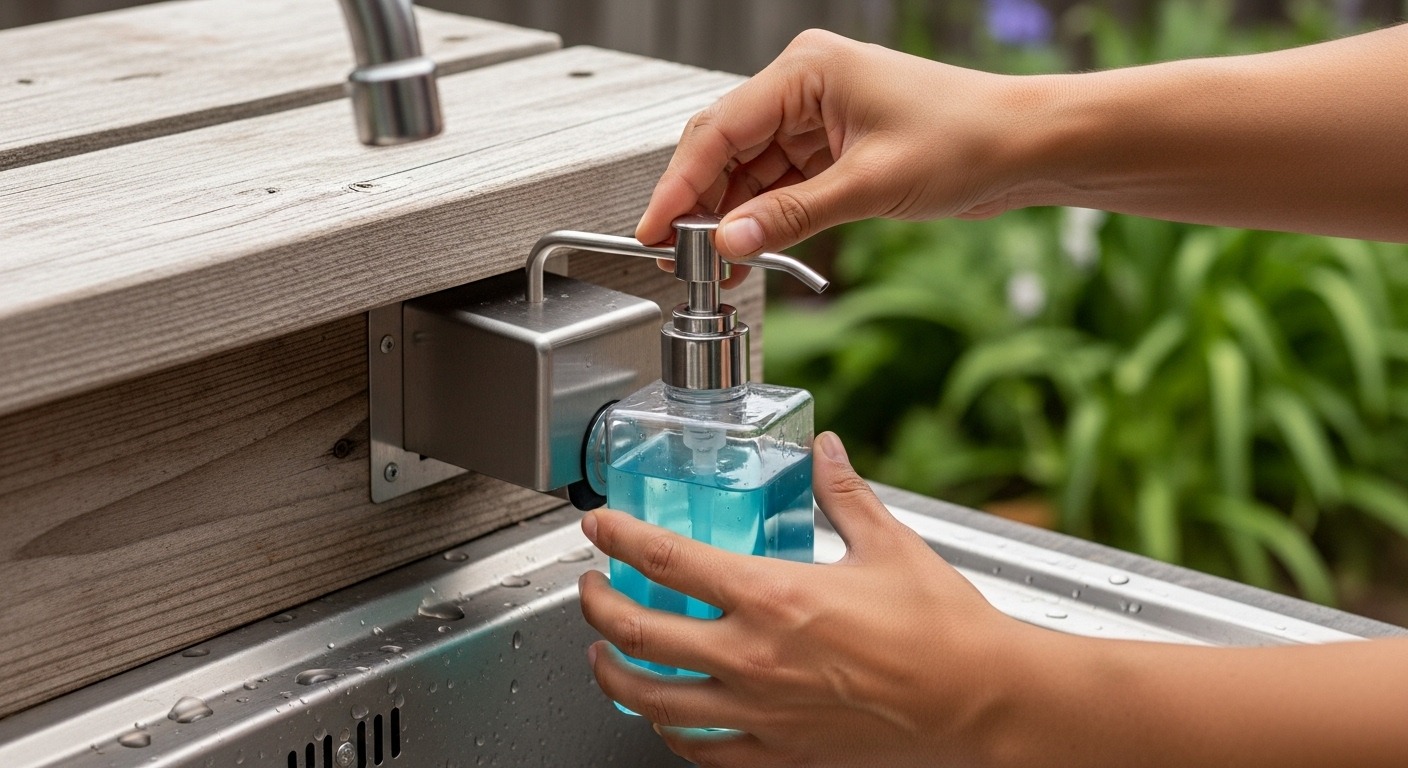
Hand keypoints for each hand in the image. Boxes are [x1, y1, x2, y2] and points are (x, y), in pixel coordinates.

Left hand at [578, 432, 1032, 766]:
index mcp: (775, 597)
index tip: (599, 525)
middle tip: (590, 588)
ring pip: (654, 701)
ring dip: (615, 674)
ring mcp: (763, 713)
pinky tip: (667, 718)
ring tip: (604, 655)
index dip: (620, 537)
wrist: (984, 704)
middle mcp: (755, 658)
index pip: (668, 559)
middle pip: (638, 633)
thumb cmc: (945, 630)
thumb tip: (825, 451)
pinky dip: (671, 732)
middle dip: (597, 606)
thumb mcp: (889, 545)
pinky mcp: (782, 755)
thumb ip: (843, 493)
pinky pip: (703, 750)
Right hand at [637, 29, 1033, 286]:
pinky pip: (780, 183)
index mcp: (806, 72)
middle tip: (677, 256)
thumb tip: (730, 243)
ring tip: (716, 268)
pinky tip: (751, 251)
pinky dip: (764, 217)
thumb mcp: (871, 186)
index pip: (718, 130)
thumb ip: (792, 216)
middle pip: (725, 148)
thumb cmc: (968, 139)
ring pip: (749, 170)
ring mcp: (817, 117)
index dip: (679, 186)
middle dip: (699, 204)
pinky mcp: (833, 147)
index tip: (654, 230)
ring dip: (732, 217)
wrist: (1026, 147)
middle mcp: (804, 87)